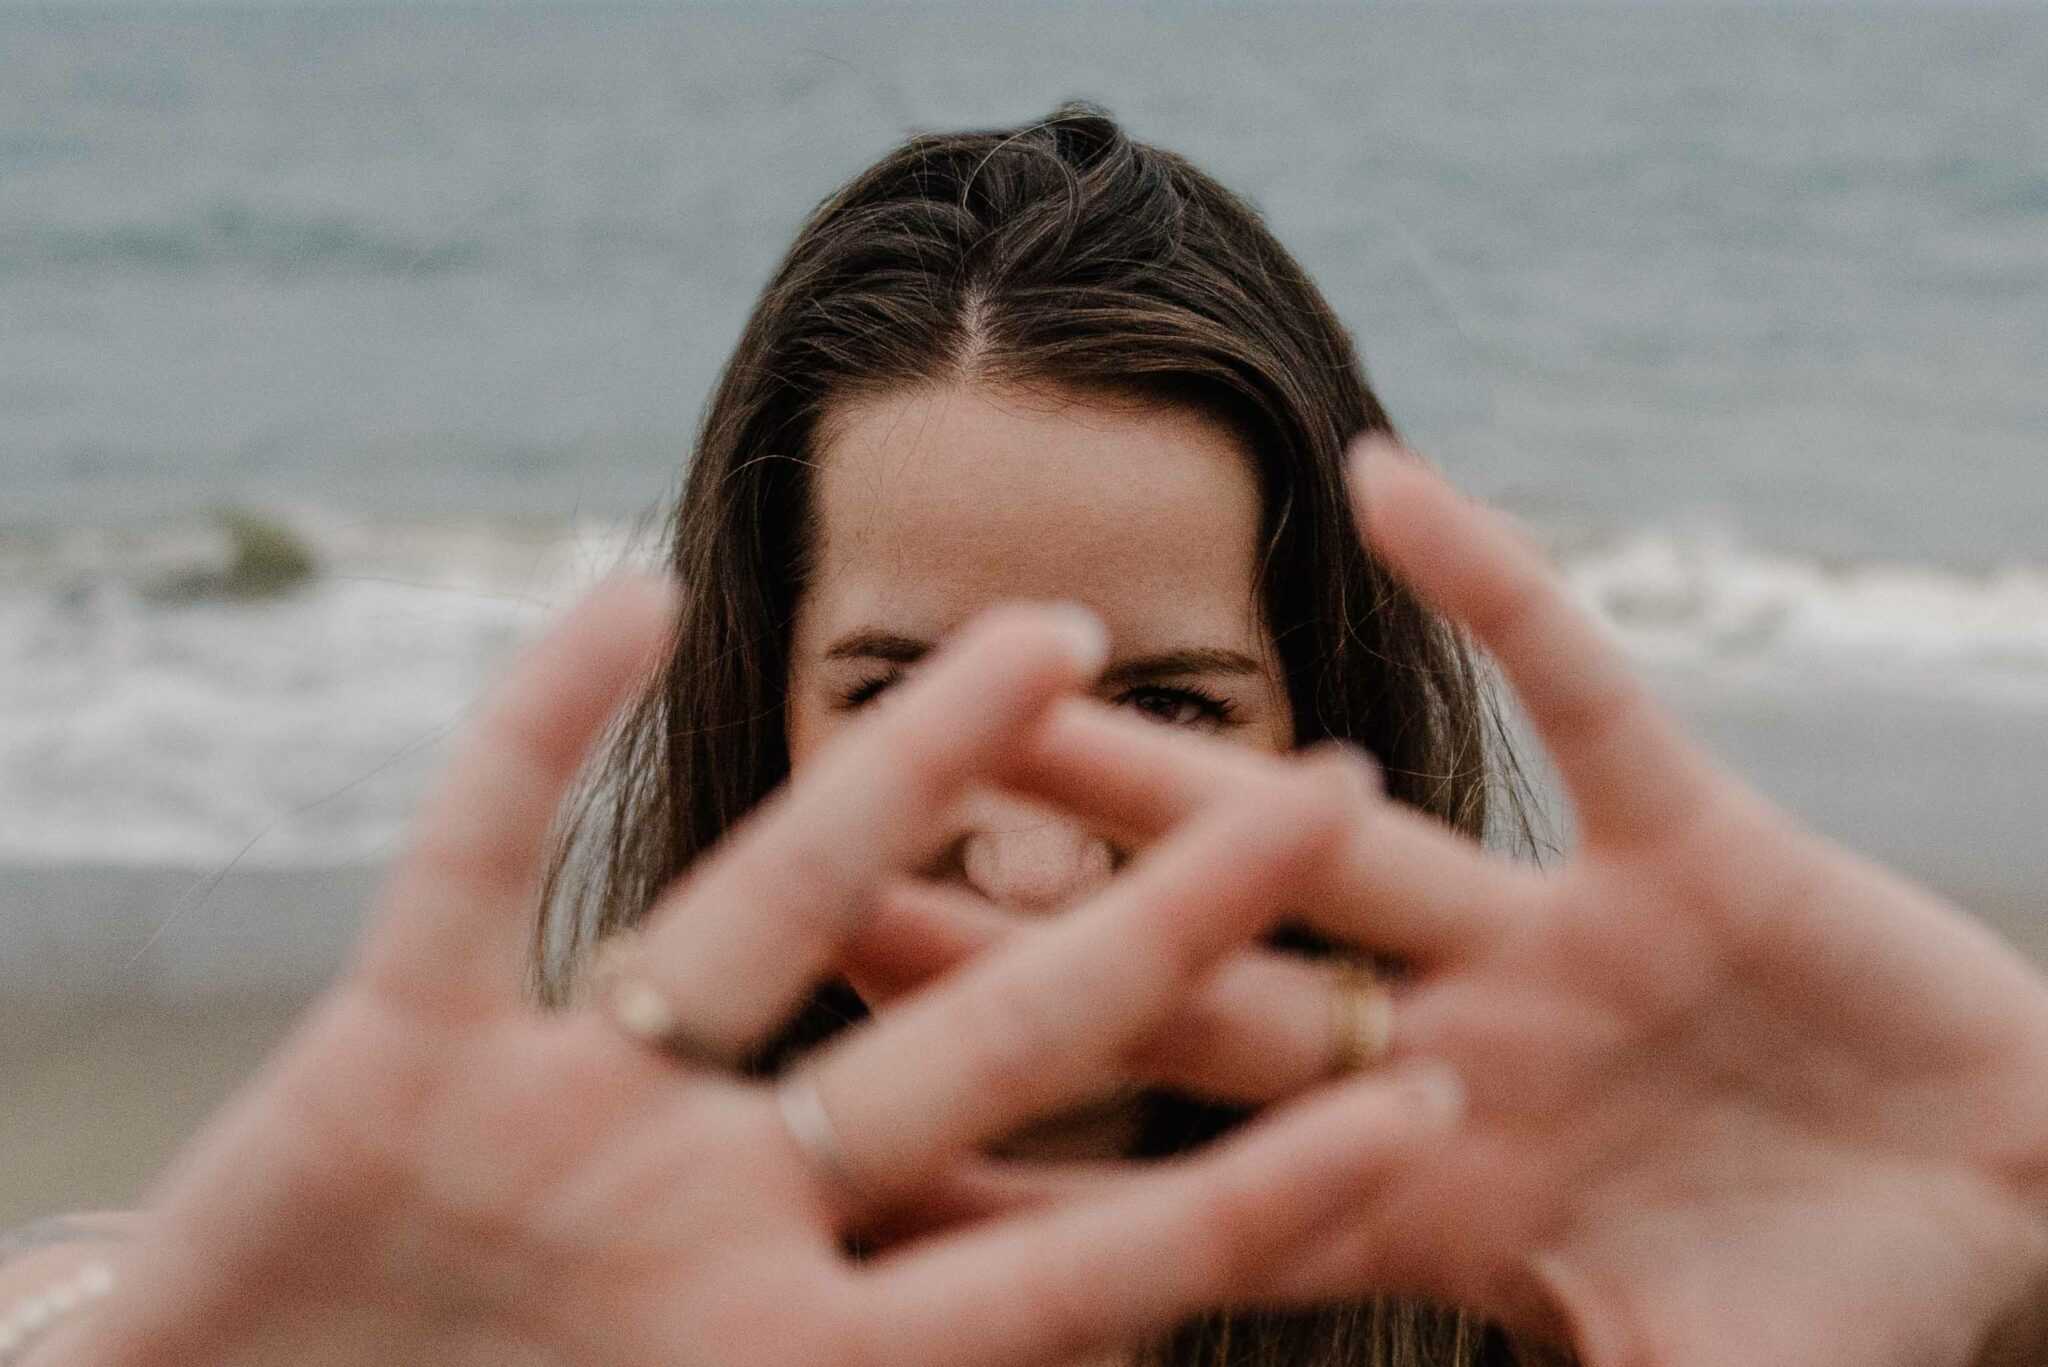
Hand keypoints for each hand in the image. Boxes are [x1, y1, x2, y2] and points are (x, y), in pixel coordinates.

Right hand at [47, 585, 1459, 1366]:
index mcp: (808, 1366)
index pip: (1077, 1270)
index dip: (1248, 1194)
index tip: (1423, 1096)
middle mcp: (719, 1214)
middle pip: (980, 1043)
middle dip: (1159, 920)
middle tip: (1341, 784)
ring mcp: (565, 1117)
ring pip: (771, 903)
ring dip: (906, 766)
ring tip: (1057, 629)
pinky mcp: (381, 1056)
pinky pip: (469, 858)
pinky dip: (532, 732)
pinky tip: (623, 591)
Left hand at [855, 440, 2047, 1366]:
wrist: (2004, 1208)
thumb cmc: (1836, 1320)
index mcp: (1424, 1200)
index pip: (1185, 1192)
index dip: (1024, 1182)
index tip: (849, 1153)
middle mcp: (1454, 1050)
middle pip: (1200, 987)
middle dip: (1031, 942)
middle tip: (835, 883)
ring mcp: (1561, 939)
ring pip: (1329, 834)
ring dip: (1181, 765)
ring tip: (1020, 680)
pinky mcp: (1696, 841)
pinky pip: (1582, 695)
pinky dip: (1497, 588)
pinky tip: (1385, 481)